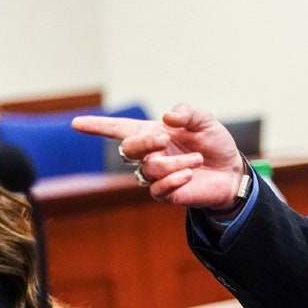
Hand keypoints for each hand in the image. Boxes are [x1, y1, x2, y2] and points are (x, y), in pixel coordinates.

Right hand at [71, 103, 246, 211]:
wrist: (232, 172)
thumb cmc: (214, 144)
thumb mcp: (205, 120)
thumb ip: (186, 113)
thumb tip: (168, 117)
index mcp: (153, 132)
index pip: (119, 129)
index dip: (97, 127)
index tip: (76, 124)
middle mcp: (150, 154)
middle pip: (127, 149)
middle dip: (143, 143)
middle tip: (164, 139)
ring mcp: (156, 175)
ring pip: (148, 169)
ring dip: (172, 162)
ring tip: (197, 160)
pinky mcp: (167, 194)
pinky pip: (157, 190)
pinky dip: (172, 180)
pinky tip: (188, 175)